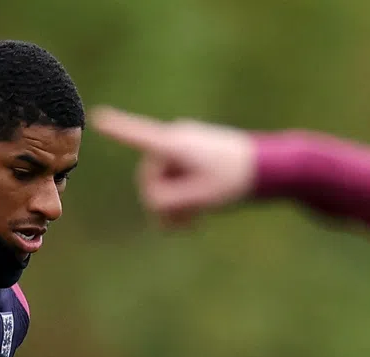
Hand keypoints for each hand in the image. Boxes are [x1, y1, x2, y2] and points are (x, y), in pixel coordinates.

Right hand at [92, 105, 256, 225]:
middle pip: (150, 176)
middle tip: (182, 226)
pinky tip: (194, 220)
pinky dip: (182, 198)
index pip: (139, 136)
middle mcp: (177, 140)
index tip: (97, 117)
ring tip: (192, 225)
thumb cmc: (236, 181)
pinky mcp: (195, 156)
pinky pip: (177, 179)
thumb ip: (166, 203)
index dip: (117, 129)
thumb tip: (152, 203)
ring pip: (164, 181)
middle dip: (162, 203)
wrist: (272, 167)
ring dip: (173, 205)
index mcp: (175, 145)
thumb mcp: (199, 198)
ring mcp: (185, 147)